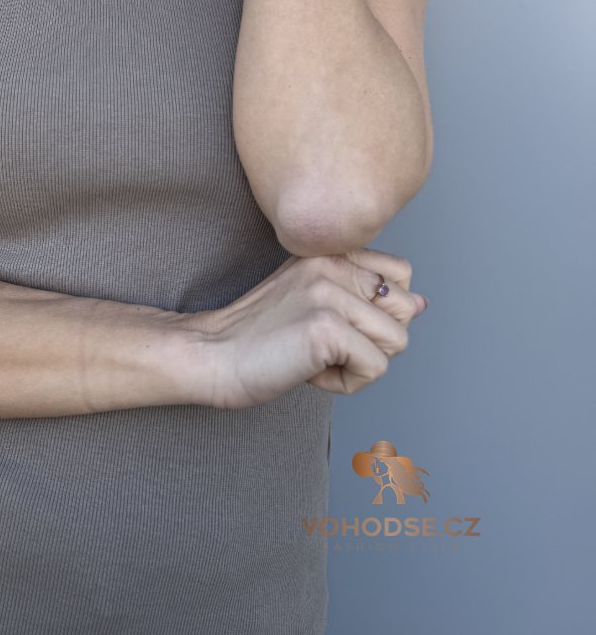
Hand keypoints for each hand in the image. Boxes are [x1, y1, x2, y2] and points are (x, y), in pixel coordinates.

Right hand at [187, 248, 426, 408]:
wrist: (211, 355)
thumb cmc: (259, 336)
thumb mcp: (314, 301)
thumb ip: (365, 296)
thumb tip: (422, 302)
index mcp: (329, 251)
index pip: (401, 274)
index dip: (378, 311)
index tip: (332, 323)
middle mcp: (332, 263)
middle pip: (404, 310)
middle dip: (374, 339)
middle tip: (324, 344)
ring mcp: (329, 293)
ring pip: (396, 341)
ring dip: (360, 363)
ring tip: (315, 357)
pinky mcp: (326, 327)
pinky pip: (376, 368)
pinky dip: (346, 383)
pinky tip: (309, 372)